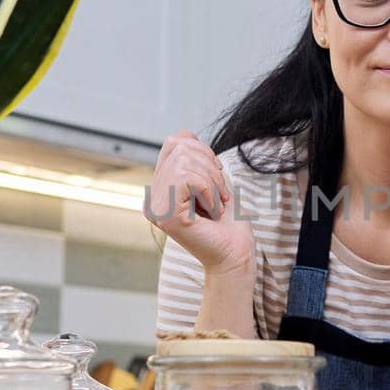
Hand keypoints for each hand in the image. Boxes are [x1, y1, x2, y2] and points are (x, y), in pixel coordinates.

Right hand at [144, 131, 254, 274]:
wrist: (236, 254)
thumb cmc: (229, 223)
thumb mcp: (211, 180)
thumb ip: (193, 158)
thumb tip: (183, 135)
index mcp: (161, 187)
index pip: (175, 142)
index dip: (203, 150)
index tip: (216, 177)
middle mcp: (153, 197)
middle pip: (179, 146)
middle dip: (210, 165)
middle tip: (219, 194)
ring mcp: (156, 207)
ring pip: (184, 160)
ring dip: (212, 181)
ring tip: (216, 204)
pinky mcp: (166, 215)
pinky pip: (188, 178)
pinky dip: (210, 191)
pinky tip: (212, 211)